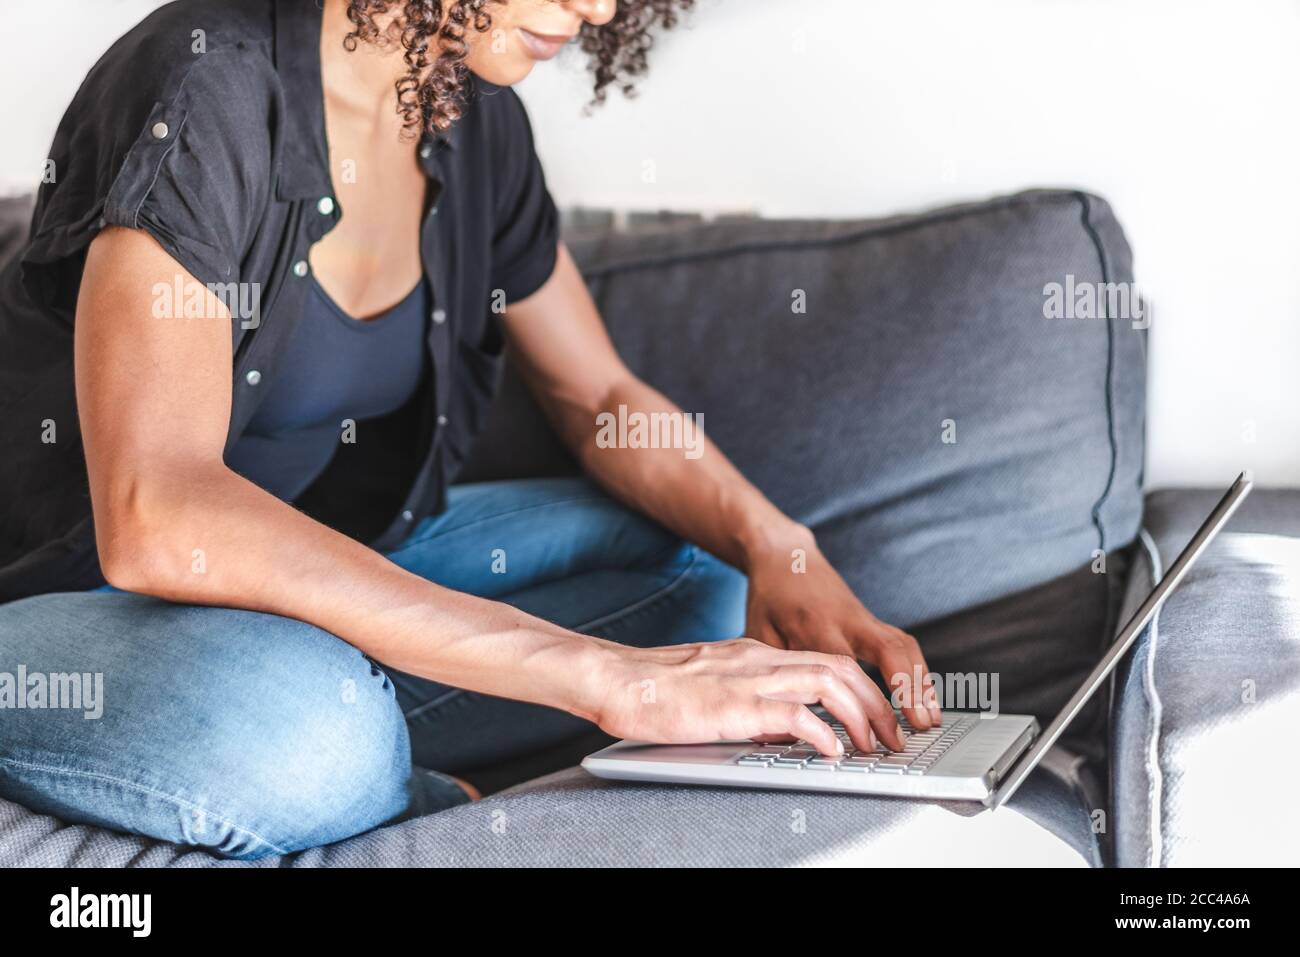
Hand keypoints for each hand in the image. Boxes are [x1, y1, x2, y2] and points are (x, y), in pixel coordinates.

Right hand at [590, 638, 907, 755]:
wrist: (615, 677)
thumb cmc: (653, 688)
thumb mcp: (713, 686)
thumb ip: (747, 700)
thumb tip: (778, 730)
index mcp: (755, 654)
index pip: (825, 660)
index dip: (861, 688)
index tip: (878, 717)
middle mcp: (759, 659)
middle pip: (839, 668)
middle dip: (875, 702)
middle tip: (891, 736)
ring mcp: (748, 678)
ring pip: (828, 683)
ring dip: (860, 716)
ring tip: (873, 746)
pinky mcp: (734, 705)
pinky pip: (794, 715)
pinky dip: (822, 733)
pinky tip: (832, 752)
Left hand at [743, 527, 942, 730]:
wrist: (784, 555)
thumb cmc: (768, 596)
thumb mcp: (757, 632)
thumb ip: (774, 669)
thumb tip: (779, 713)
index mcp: (814, 626)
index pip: (845, 668)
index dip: (859, 702)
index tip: (866, 736)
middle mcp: (846, 620)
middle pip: (887, 652)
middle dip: (907, 691)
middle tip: (918, 727)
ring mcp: (862, 618)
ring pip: (902, 646)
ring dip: (921, 682)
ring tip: (931, 719)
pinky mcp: (870, 619)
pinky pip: (901, 643)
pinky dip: (917, 670)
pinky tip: (925, 696)